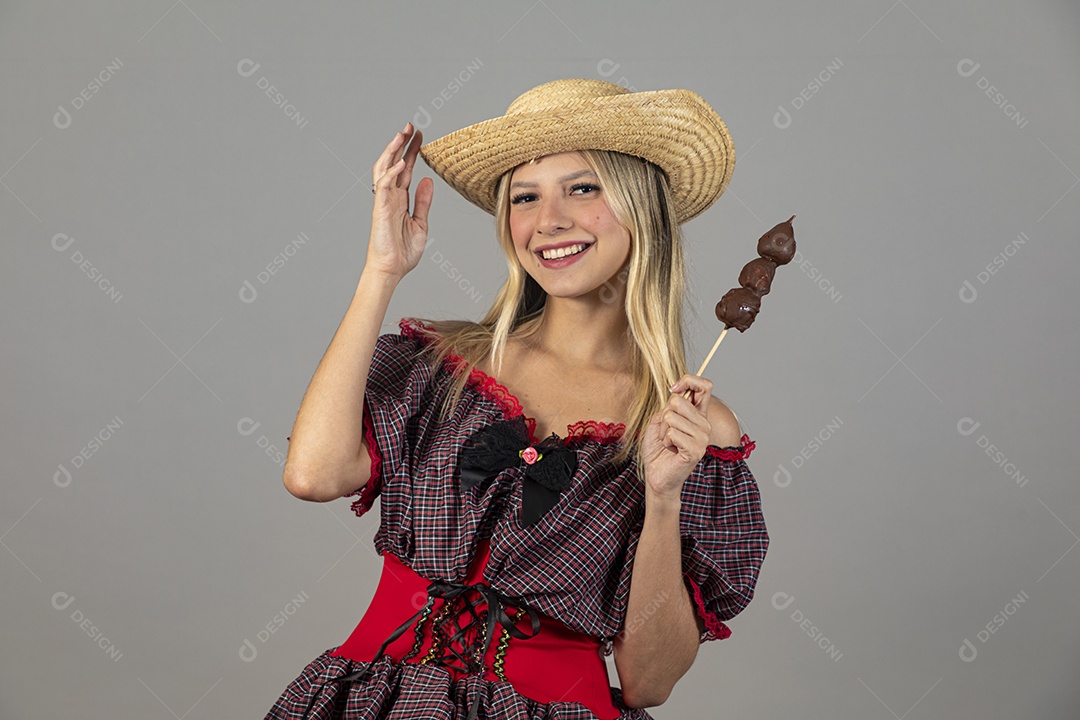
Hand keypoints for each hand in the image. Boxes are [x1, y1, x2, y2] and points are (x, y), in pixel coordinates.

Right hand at [365, 122, 432, 279]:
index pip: (406, 169)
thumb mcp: (420, 223)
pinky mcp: (380, 208)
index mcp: (400, 199)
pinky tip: (401, 161)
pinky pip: (384, 185)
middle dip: (401, 143)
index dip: (411, 152)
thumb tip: (428, 180)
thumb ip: (423, 202)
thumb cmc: (403, 252)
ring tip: (402, 133)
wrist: (391, 269)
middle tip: (411, 125)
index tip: (420, 136)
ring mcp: (384, 200)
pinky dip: (392, 172)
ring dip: (392, 150)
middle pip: (394, 162)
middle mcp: (390, 196)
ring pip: (384, 168)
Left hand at [639, 374, 713, 499]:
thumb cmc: (658, 449)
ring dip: (663, 431)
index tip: (674, 388)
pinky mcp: (696, 450)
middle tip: (666, 432)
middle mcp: (704, 424)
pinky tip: (671, 450)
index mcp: (698, 414)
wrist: (657, 475)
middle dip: (664, 416)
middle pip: (678, 401)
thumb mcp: (660, 421)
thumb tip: (676, 394)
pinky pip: (672, 433)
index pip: (704, 386)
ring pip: (671, 417)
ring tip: (669, 443)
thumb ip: (670, 406)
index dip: (689, 381)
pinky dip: (665, 441)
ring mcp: (702, 437)